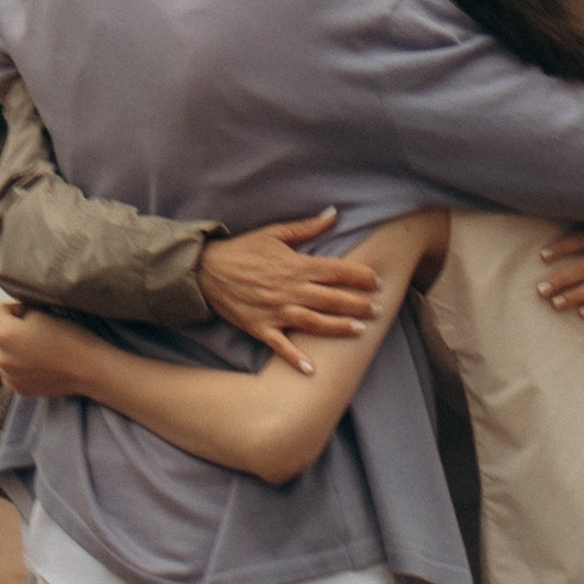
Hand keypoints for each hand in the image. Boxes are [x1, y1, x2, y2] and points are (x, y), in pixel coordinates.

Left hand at [0, 303, 96, 397]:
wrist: (89, 368)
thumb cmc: (69, 335)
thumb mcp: (42, 313)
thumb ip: (19, 312)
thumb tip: (9, 317)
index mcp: (4, 333)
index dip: (18, 308)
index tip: (35, 314)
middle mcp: (0, 356)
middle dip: (5, 327)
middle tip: (30, 329)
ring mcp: (7, 375)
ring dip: (5, 347)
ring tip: (30, 346)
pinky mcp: (16, 388)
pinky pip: (4, 372)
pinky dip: (13, 365)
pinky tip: (33, 363)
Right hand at [202, 209, 379, 373]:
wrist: (204, 270)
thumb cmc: (241, 250)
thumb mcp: (274, 233)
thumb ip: (307, 227)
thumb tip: (334, 214)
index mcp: (295, 265)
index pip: (336, 271)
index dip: (359, 276)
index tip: (377, 280)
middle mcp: (289, 290)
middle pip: (331, 298)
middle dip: (358, 304)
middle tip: (379, 309)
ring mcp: (275, 311)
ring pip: (314, 322)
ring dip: (339, 327)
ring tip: (360, 330)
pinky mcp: (260, 328)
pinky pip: (281, 346)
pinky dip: (296, 358)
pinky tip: (312, 369)